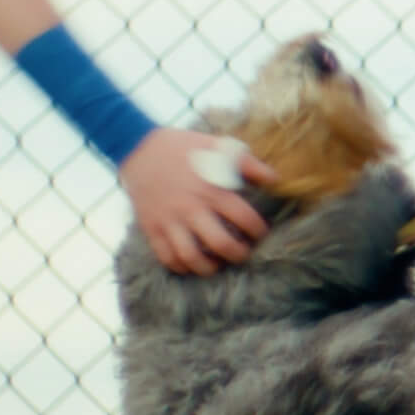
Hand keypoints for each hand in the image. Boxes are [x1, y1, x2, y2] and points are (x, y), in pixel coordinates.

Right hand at [119, 128, 276, 274]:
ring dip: (209, 267)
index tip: (260, 234)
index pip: (244, 218)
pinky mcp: (151, 227)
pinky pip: (166, 257)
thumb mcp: (219, 147)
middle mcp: (191, 207)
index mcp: (212, 189)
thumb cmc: (185, 148)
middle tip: (243, 253)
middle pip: (221, 243)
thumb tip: (275, 179)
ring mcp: (169, 220)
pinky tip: (192, 263)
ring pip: (191, 256)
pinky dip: (181, 266)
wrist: (139, 147)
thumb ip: (248, 164)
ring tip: (218, 263)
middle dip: (238, 254)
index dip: (258, 231)